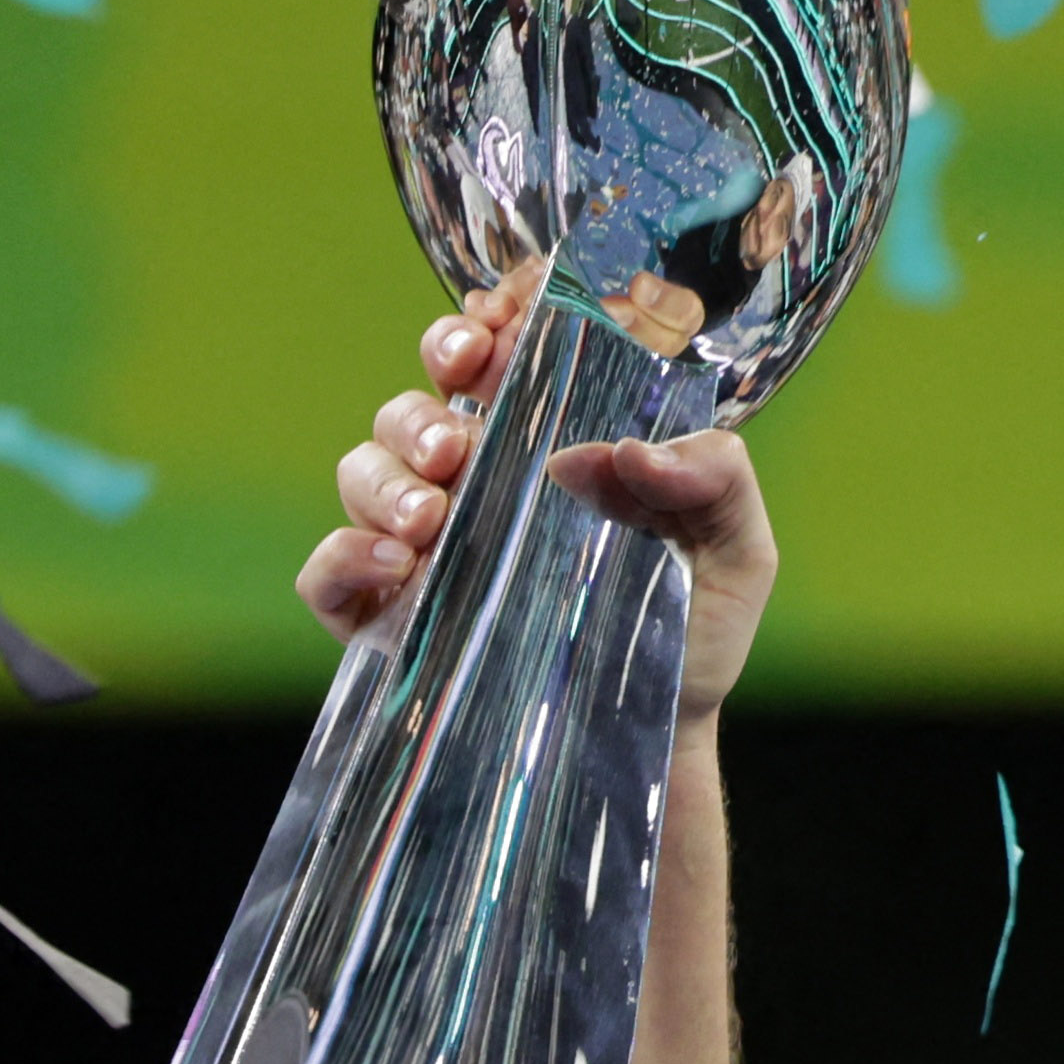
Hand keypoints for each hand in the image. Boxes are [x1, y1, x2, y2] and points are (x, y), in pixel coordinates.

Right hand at [299, 282, 782, 737]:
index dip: (476, 326)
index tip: (491, 328)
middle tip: (459, 445)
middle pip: (414, 406)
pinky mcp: (385, 618)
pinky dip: (343, 556)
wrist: (659, 737)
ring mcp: (424, 548)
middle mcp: (476, 483)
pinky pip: (328, 572)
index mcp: (546, 442)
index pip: (489, 357)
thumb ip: (715, 477)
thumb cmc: (693, 631)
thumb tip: (628, 449)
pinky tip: (394, 565)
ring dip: (385, 477)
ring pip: (363, 469)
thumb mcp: (735, 549)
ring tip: (434, 517)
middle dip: (423, 407)